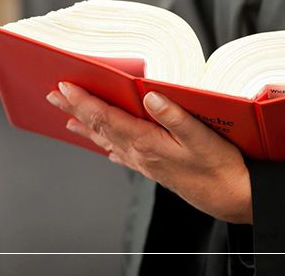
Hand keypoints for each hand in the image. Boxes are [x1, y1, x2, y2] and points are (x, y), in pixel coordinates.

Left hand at [46, 82, 252, 223]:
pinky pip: (123, 155)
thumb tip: (150, 96)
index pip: (107, 117)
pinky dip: (109, 146)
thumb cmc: (220, 167)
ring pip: (108, 141)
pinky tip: (106, 147)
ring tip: (69, 120)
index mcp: (148, 142)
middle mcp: (141, 154)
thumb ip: (174, 116)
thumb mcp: (201, 137)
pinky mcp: (155, 169)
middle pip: (100, 128)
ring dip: (87, 128)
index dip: (84, 101)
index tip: (65, 86)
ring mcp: (146, 163)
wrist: (231, 197)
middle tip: (54, 97)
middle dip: (76, 110)